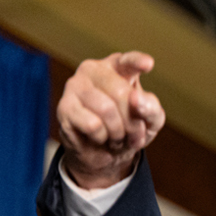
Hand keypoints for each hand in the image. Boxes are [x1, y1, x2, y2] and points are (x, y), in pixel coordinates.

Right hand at [56, 51, 164, 188]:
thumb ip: (151, 108)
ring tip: (116, 137)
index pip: (128, 61)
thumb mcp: (150, 122)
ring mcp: (75, 86)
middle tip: (131, 133)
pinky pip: (92, 124)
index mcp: (118, 67)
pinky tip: (99, 138)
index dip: (137, 62)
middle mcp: (94, 70)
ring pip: (106, 109)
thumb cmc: (129, 130)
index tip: (148, 64)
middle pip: (121, 93)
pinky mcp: (64, 107)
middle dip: (132, 122)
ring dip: (117, 132)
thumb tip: (138, 99)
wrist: (105, 154)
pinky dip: (102, 137)